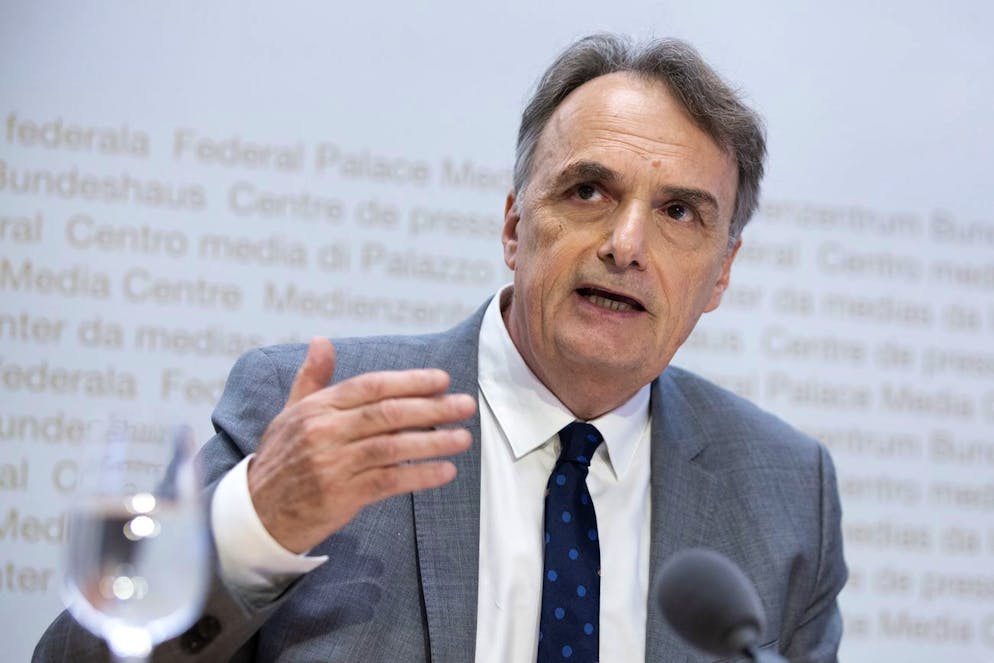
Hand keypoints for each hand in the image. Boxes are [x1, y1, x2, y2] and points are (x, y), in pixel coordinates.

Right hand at [247, 337, 475, 552]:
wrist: (257, 513)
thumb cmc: (281, 458)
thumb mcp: (290, 414)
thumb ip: (312, 378)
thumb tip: (322, 341)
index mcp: (317, 408)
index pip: (371, 386)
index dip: (409, 381)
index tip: (442, 380)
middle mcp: (325, 433)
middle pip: (388, 414)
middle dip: (432, 408)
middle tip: (465, 405)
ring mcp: (333, 465)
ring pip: (393, 447)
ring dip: (434, 442)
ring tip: (463, 438)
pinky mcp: (342, 496)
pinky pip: (390, 482)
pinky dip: (420, 475)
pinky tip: (445, 471)